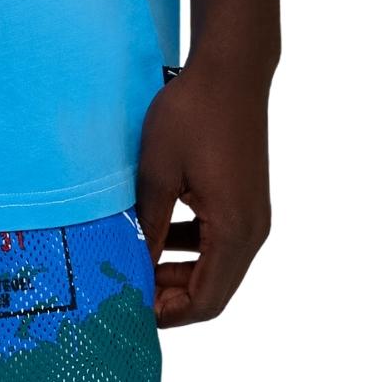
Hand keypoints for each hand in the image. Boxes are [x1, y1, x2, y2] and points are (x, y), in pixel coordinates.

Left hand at [133, 58, 272, 326]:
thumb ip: (149, 225)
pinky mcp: (246, 198)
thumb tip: (136, 268)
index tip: (131, 307)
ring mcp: (253, 214)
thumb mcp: (158, 171)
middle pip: (213, 290)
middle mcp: (252, 231)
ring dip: (180, 270)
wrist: (231, 69)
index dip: (168, 312)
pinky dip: (192, 246)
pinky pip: (220, 238)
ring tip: (139, 261)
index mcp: (234, 232)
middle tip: (128, 286)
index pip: (206, 301)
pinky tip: (161, 230)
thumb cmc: (193, 114)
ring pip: (217, 266)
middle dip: (171, 294)